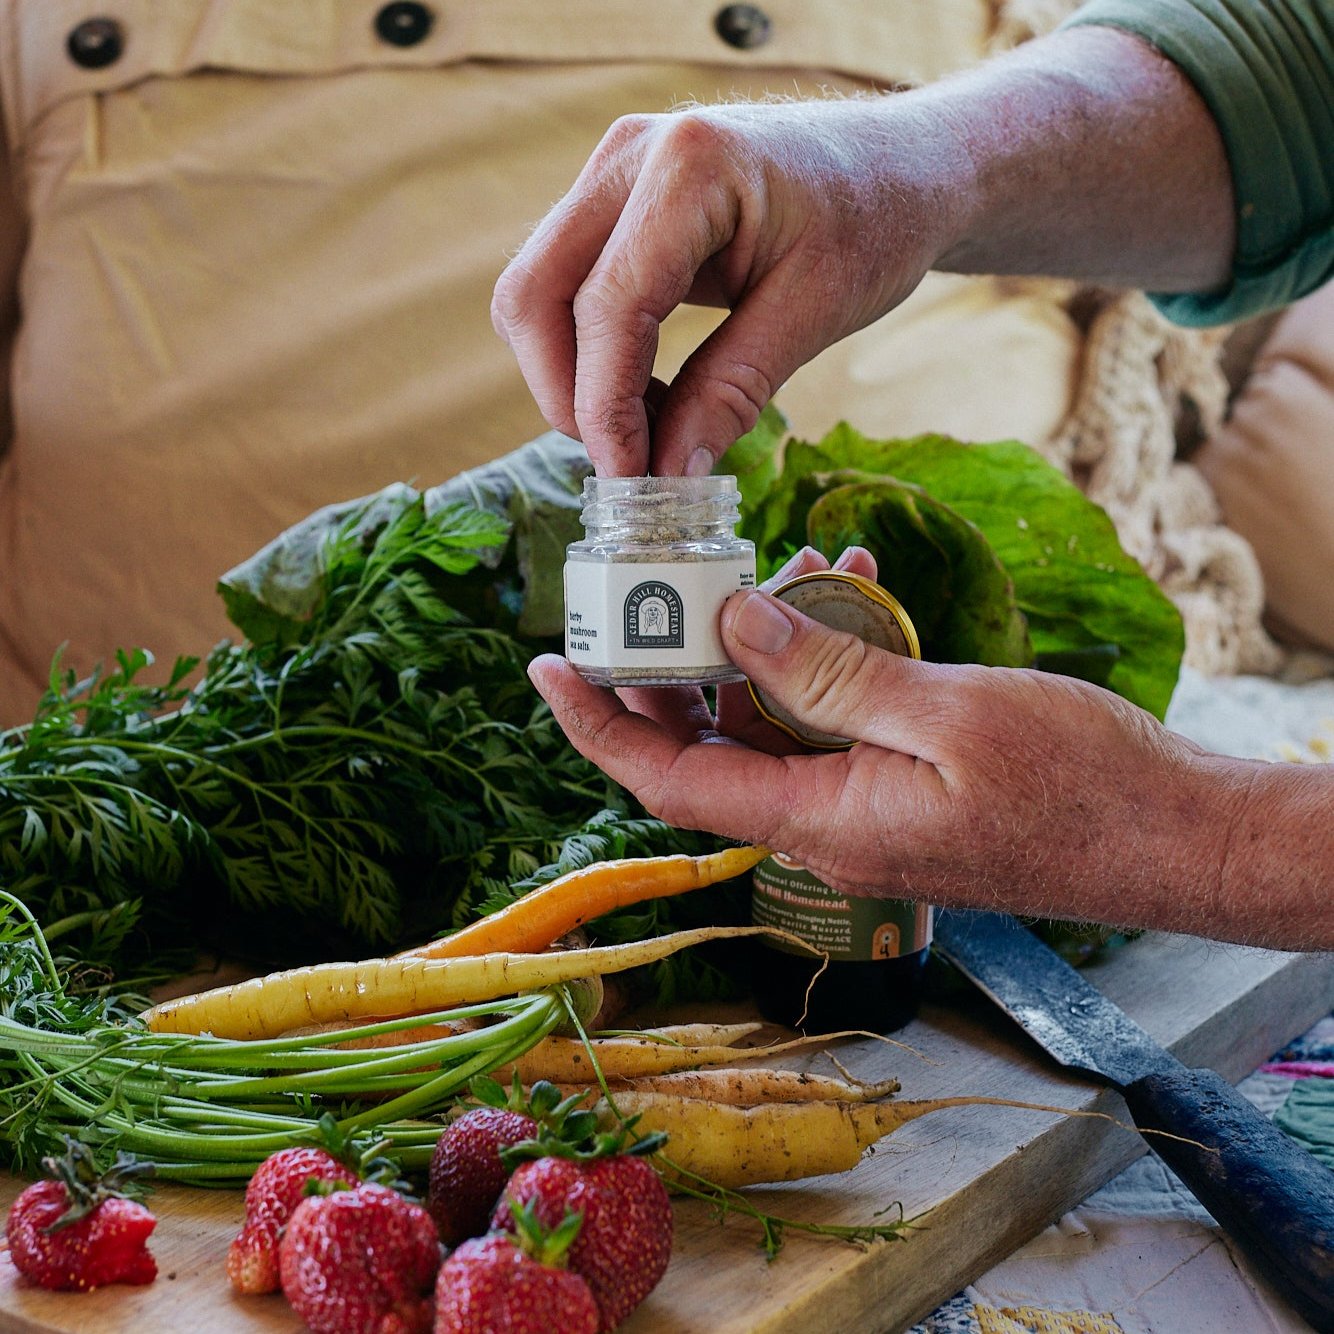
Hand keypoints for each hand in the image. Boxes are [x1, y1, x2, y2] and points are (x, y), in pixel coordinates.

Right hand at [491, 100, 964, 478]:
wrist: (897, 165)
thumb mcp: (816, 312)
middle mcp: (630, 156)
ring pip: (534, 294)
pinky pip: (564, 289)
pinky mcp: (612, 203)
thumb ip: (733, 391)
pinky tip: (652, 394)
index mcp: (690, 166)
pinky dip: (590, 355)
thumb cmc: (873, 221)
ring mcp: (613, 173)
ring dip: (572, 378)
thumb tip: (666, 475)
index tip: (630, 478)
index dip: (605, 406)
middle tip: (626, 461)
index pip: (608, 305)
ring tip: (651, 427)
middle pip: (533, 294)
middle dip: (565, 394)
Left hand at [529, 553, 1259, 939]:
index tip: (546, 668)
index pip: (671, 781)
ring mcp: (864, 817)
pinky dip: (820, 670)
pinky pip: (829, 734)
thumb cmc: (1082, 784)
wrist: (1176, 838)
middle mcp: (827, 830)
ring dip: (759, 658)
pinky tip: (848, 601)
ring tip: (778, 577)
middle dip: (671, 674)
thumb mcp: (946, 714)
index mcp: (822, 822)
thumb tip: (729, 625)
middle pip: (709, 755)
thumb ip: (829, 674)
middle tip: (655, 592)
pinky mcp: (900, 798)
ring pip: (771, 735)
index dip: (599, 726)